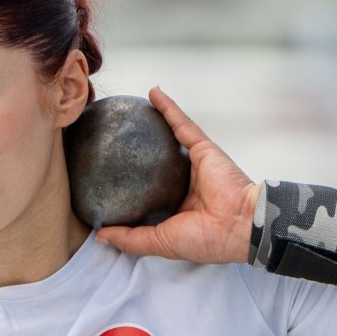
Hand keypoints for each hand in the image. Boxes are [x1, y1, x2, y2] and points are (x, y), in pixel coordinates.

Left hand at [95, 87, 258, 264]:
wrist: (237, 226)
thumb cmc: (204, 239)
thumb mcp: (159, 243)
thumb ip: (129, 238)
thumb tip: (99, 234)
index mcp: (175, 206)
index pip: (148, 192)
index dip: (129, 185)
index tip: (104, 177)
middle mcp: (183, 183)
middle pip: (155, 162)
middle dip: (136, 150)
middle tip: (112, 139)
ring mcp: (193, 164)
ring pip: (167, 137)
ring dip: (152, 120)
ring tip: (129, 109)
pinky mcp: (203, 148)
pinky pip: (181, 123)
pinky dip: (168, 107)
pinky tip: (152, 93)